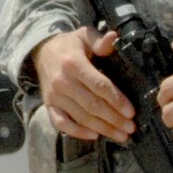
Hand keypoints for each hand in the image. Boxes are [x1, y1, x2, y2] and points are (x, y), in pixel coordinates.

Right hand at [32, 27, 134, 141]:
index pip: (99, 86)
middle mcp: (62, 82)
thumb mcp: (84, 36)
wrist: (42, 51)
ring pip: (81, 117)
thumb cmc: (70, 45)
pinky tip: (94, 136)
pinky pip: (61, 124)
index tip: (131, 112)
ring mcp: (54, 96)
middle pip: (92, 105)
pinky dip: (77, 132)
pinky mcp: (49, 105)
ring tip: (120, 135)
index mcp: (73, 64)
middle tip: (130, 128)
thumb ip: (100, 41)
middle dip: (114, 119)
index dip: (116, 100)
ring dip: (102, 129)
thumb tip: (114, 38)